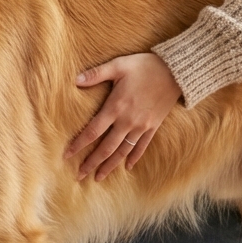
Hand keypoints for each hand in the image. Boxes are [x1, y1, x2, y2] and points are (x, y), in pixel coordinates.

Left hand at [65, 53, 181, 181]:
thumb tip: (76, 79)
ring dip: (109, 166)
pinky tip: (126, 166)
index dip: (79, 145)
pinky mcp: (153, 126)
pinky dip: (133, 157)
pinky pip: (142, 146)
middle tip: (79, 176)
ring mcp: (141, 126)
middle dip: (91, 163)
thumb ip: (97, 74)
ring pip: (122, 152)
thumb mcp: (119, 65)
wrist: (175, 72)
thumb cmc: (145, 66)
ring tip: (98, 177)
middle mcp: (127, 121)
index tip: (66, 155)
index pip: (92, 131)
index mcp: (116, 107)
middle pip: (106, 148)